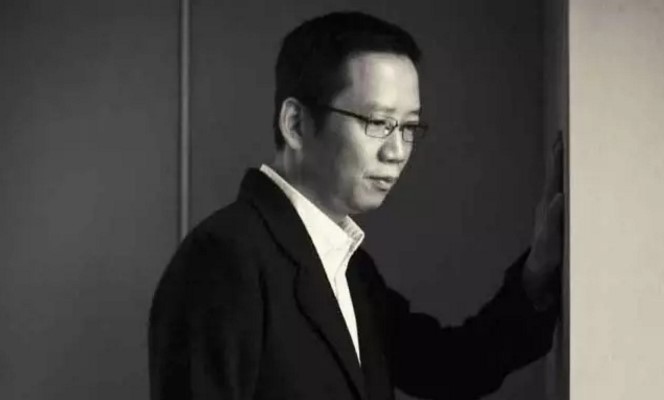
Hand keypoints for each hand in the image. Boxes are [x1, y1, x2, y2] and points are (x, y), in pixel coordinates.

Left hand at [523, 134, 564, 308]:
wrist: (539, 266)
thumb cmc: (546, 251)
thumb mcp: (550, 235)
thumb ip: (553, 217)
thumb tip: (558, 196)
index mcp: (547, 203)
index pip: (554, 176)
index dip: (558, 159)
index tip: (561, 141)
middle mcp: (546, 201)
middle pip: (552, 173)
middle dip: (557, 154)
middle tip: (562, 134)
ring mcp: (549, 206)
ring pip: (554, 179)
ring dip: (558, 162)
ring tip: (562, 145)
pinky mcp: (553, 212)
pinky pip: (557, 188)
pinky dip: (561, 177)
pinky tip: (565, 172)